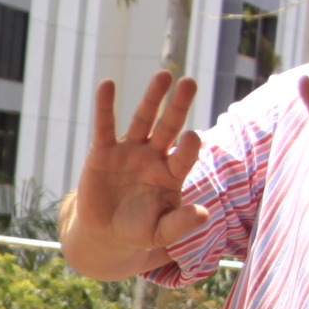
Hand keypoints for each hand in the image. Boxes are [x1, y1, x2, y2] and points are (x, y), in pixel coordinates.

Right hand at [76, 72, 209, 254]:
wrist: (105, 232)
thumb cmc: (138, 230)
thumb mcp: (160, 233)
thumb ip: (180, 224)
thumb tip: (204, 214)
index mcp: (172, 173)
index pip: (184, 156)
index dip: (189, 147)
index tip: (193, 137)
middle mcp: (154, 156)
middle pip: (170, 127)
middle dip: (179, 106)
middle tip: (189, 83)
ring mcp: (129, 151)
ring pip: (143, 119)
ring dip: (153, 98)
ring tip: (164, 75)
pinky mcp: (103, 151)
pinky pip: (104, 125)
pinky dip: (105, 106)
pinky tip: (107, 85)